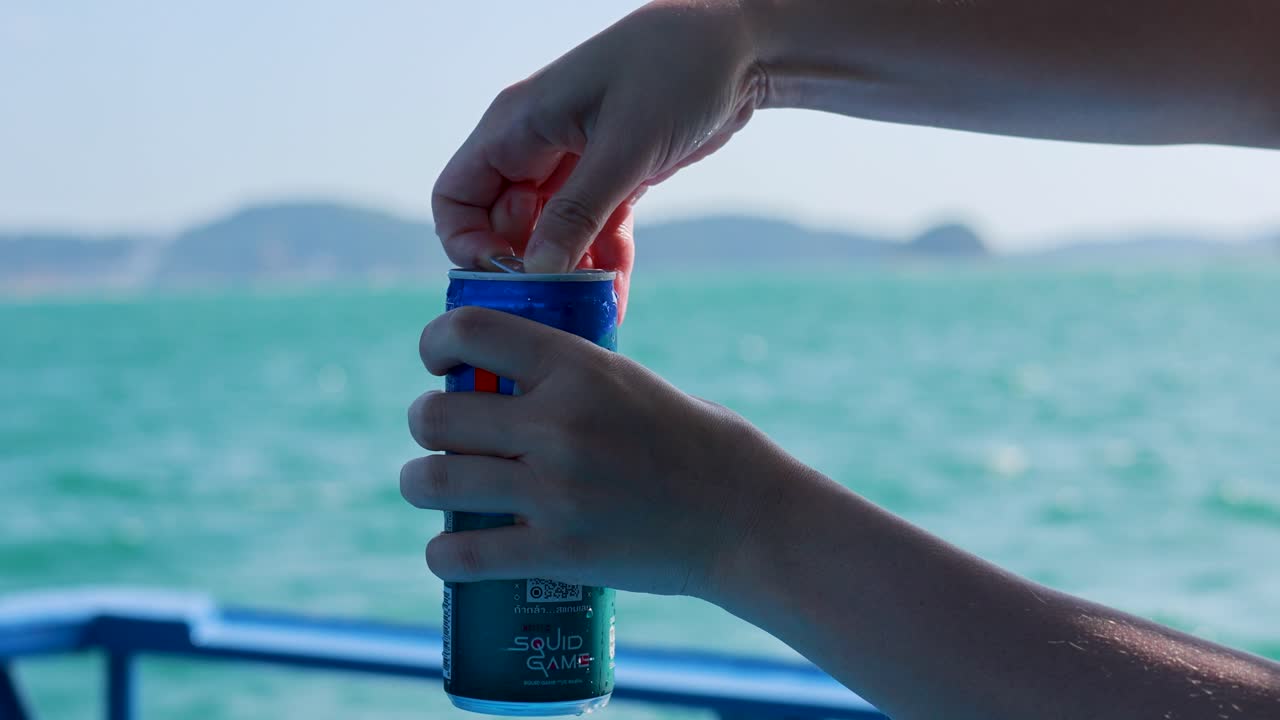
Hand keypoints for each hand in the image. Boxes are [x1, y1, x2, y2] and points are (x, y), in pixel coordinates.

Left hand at [401, 307, 800, 597]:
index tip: (438, 363)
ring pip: (432, 482)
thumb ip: (568, 378)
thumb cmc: (697, 443)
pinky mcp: (558, 554)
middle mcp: (558, 424)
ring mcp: (555, 492)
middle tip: (441, 436)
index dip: (435, 344)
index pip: (469, 330)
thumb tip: (502, 381)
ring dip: (419, 484)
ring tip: (429, 486)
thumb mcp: (631, 383)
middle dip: (425, 424)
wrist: (748, 517)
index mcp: (579, 368)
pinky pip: (461, 556)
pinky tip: (448, 552)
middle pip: (434, 416)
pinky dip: (442, 556)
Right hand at [432, 0, 766, 319]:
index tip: (510, 276)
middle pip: (502, 226)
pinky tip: (615, 302)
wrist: (739, 47)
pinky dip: (603, 265)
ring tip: (587, 320)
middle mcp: (537, 146)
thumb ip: (578, 212)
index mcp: (517, 125)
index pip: (457, 197)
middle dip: (524, 270)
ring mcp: (575, 164)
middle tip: (552, 311)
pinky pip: (594, 233)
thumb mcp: (624, 146)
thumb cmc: (675, 70)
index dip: (470, 244)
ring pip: (552, 236)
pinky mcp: (614, 178)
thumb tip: (536, 272)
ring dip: (567, 277)